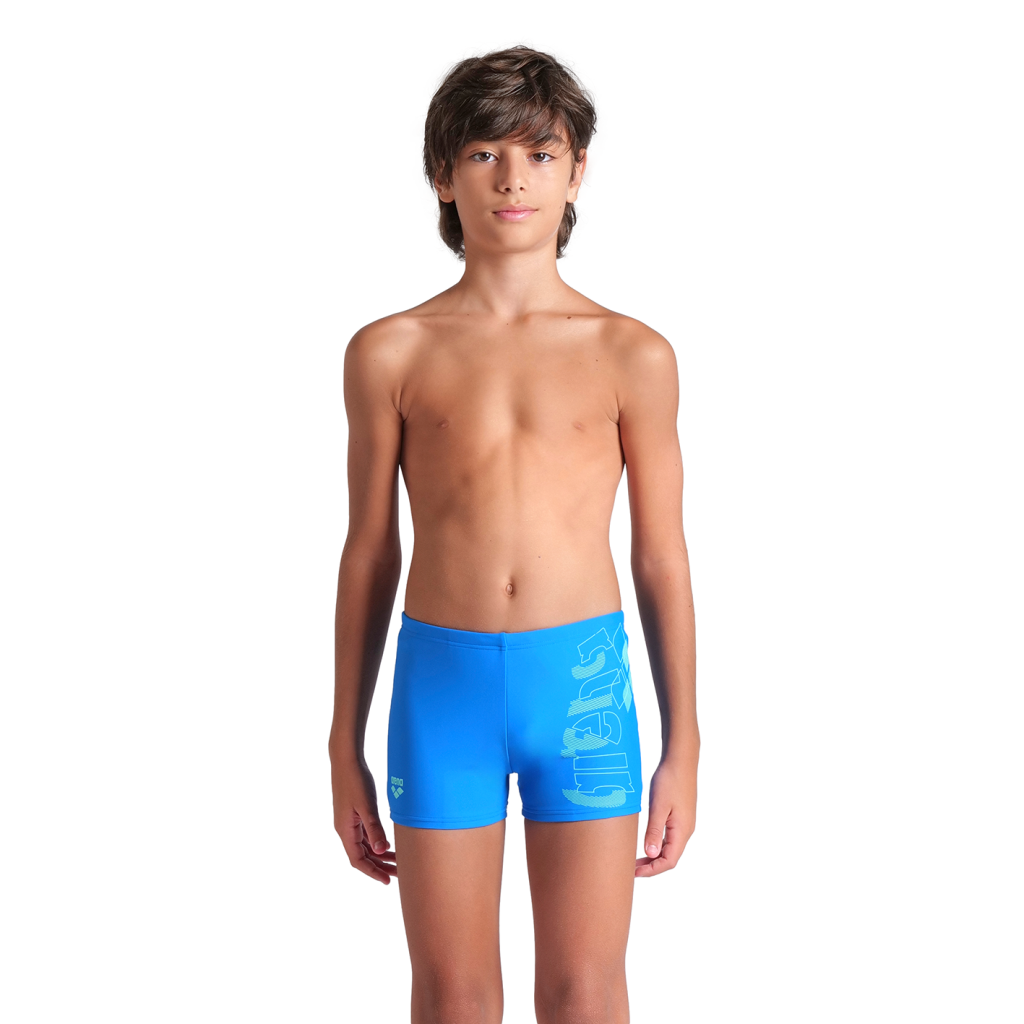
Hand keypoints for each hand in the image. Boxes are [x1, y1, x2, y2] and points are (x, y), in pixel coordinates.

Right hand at [331, 755, 397, 884]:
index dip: (372, 872)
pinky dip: (376, 842)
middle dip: (379, 866)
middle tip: (399, 874)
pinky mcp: (353, 813)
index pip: (357, 860)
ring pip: (364, 846)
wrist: (346, 759)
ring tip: (397, 862)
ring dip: (379, 855)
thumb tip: (381, 851)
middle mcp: (344, 829)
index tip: (387, 881)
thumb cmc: (355, 780)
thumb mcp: (367, 805)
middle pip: (362, 855)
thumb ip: (374, 829)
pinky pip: (364, 835)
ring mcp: (348, 821)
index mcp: (345, 830)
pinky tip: (388, 844)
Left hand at [635, 758, 695, 877]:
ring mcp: (684, 823)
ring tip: (635, 859)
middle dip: (651, 866)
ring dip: (653, 856)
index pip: (669, 861)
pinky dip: (657, 845)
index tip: (634, 873)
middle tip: (631, 868)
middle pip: (670, 858)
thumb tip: (651, 855)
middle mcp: (686, 830)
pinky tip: (646, 842)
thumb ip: (655, 831)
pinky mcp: (680, 816)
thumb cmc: (669, 780)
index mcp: (682, 830)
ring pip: (669, 848)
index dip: (652, 871)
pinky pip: (669, 838)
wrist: (680, 760)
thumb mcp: (659, 806)